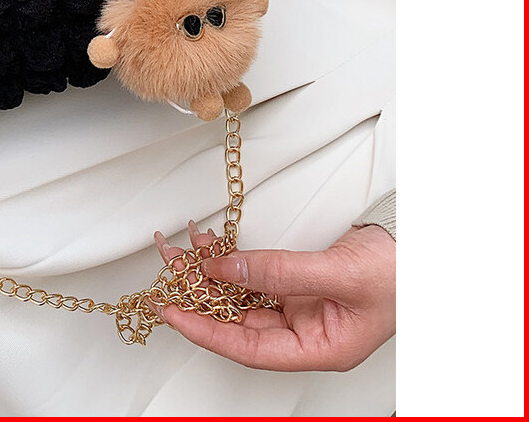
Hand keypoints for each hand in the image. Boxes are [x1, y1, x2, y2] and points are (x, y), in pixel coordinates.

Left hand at [152, 221, 394, 371]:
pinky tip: (211, 244)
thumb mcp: (337, 273)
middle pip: (238, 319)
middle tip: (171, 265)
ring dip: (211, 270)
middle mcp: (304, 332)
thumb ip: (281, 271)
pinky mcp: (298, 283)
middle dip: (200, 292)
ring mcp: (300, 307)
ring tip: (183, 248)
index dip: (206, 331)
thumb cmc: (398, 275)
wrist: (421, 248)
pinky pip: (255, 274)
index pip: (249, 348)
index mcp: (318, 349)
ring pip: (242, 293)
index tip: (172, 313)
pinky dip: (231, 259)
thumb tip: (228, 267)